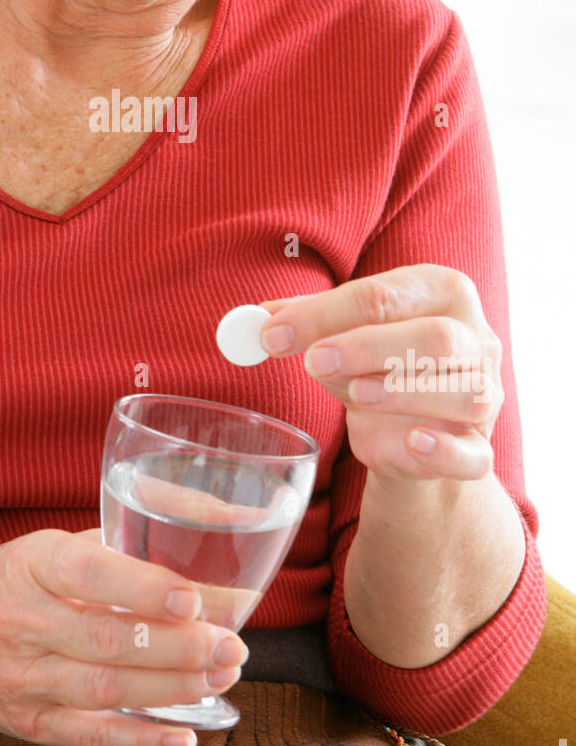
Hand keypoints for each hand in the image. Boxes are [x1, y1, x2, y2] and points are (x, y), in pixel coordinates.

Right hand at [0, 528, 247, 745]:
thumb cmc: (17, 580)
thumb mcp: (59, 546)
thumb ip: (129, 541)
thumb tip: (221, 524)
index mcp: (32, 565)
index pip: (89, 574)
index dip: (143, 588)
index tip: (192, 599)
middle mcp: (22, 621)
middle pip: (107, 640)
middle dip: (178, 646)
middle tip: (230, 644)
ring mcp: (23, 678)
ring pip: (105, 690)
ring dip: (172, 688)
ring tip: (220, 676)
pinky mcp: (28, 722)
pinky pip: (90, 736)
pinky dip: (140, 741)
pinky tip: (183, 736)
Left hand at [259, 263, 502, 482]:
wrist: (410, 431)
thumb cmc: (377, 365)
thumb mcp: (341, 334)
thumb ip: (307, 322)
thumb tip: (258, 319)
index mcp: (441, 291)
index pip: (384, 295)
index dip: (324, 313)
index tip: (273, 333)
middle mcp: (476, 338)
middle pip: (436, 337)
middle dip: (370, 347)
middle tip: (313, 362)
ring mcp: (487, 394)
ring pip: (465, 392)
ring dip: (406, 392)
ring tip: (356, 395)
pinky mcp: (479, 448)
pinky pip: (474, 454)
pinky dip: (445, 450)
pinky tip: (414, 441)